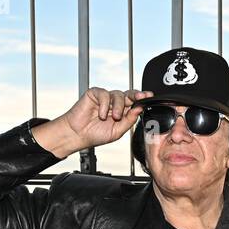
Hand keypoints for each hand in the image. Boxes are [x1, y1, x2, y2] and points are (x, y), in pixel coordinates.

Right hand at [31, 88, 151, 157]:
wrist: (78, 135)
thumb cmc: (95, 134)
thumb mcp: (117, 131)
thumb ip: (129, 120)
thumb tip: (140, 109)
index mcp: (122, 111)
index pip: (134, 102)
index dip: (142, 99)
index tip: (150, 97)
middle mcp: (114, 102)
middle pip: (129, 94)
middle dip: (136, 95)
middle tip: (140, 97)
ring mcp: (105, 97)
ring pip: (118, 94)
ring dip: (118, 106)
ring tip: (113, 117)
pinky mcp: (94, 94)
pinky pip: (104, 94)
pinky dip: (105, 105)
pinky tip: (101, 114)